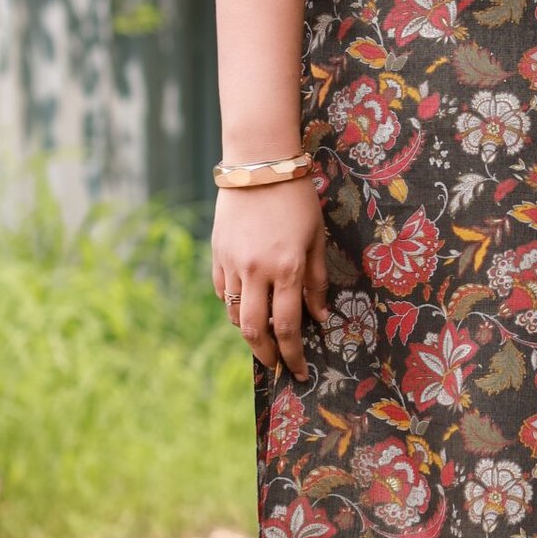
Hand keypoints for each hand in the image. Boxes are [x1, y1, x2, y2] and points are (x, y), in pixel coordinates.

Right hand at [212, 178, 328, 379]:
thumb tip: (318, 317)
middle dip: (267, 356)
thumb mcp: (316, 238)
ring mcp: (233, 264)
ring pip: (235, 314)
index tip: (298, 373)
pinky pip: (224, 292)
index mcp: (287, 269)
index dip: (293, 355)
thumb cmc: (296, 199)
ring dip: (249, 332)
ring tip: (264, 337)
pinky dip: (235, 306)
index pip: (287, 327)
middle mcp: (257, 271)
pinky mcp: (218, 254)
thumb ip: (316, 281)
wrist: (259, 165)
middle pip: (255, 331)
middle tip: (277, 366)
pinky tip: (248, 306)